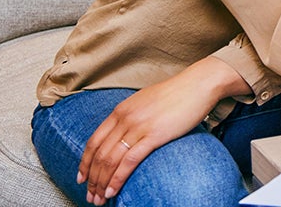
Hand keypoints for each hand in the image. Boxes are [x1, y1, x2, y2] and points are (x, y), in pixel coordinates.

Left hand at [77, 57, 245, 204]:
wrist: (198, 85)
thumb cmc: (176, 94)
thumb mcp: (145, 102)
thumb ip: (131, 116)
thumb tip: (124, 133)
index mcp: (120, 110)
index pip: (94, 141)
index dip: (85, 163)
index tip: (82, 177)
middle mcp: (125, 119)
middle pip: (99, 154)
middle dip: (92, 179)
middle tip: (91, 195)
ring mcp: (138, 127)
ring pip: (110, 160)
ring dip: (102, 183)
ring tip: (100, 198)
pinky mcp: (154, 135)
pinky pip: (129, 161)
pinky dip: (118, 178)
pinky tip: (113, 190)